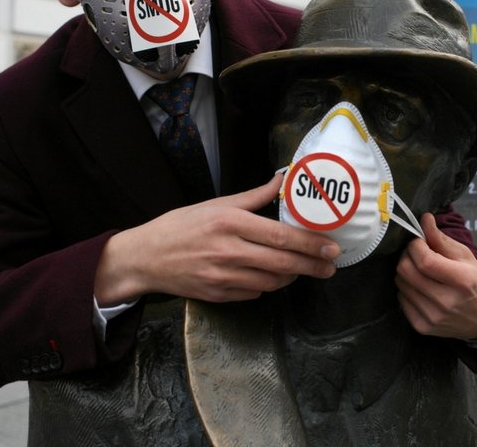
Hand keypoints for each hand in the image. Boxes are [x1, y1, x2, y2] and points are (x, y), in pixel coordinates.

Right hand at [95, 174, 339, 304]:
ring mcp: (223, 277)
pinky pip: (254, 293)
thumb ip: (254, 196)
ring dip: (292, 276)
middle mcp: (229, 251)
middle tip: (331, 265)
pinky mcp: (218, 295)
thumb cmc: (180, 226)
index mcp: (230, 223)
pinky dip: (268, 286)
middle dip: (312, 265)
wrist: (145, 257)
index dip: (310, 243)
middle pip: (283, 263)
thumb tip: (282, 179)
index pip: (281, 236)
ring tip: (303, 268)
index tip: (330, 246)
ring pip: (272, 282)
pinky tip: (272, 276)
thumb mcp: (216, 203)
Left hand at [395, 213, 476, 340]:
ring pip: (400, 283)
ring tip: (420, 271)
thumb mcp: (465, 257)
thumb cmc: (474, 283)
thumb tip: (424, 219)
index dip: (415, 246)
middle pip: (406, 271)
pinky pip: (401, 299)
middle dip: (407, 256)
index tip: (419, 241)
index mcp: (461, 280)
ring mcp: (433, 317)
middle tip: (417, 254)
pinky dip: (406, 289)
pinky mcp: (422, 326)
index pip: (424, 260)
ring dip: (406, 272)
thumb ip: (442, 239)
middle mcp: (446, 301)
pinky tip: (420, 287)